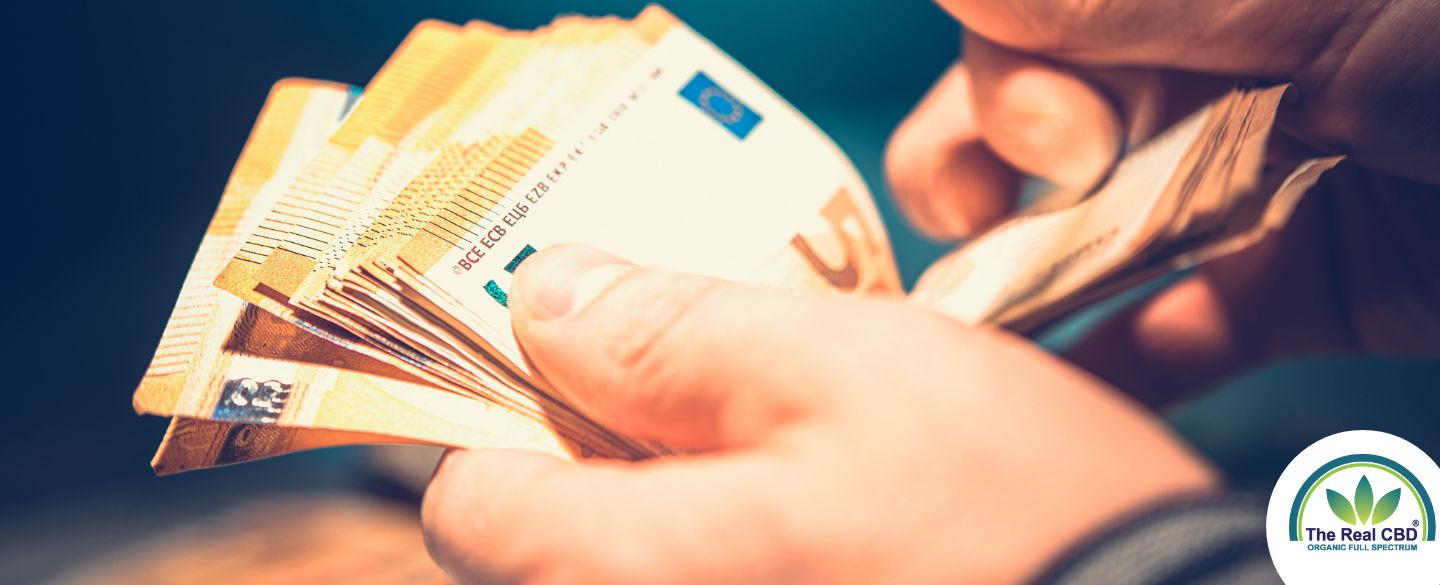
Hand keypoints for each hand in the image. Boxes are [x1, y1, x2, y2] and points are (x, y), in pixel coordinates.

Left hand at [423, 245, 1214, 583]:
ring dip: (684, 496)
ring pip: (637, 569)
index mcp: (637, 573)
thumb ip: (669, 338)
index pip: (473, 501)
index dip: (511, 409)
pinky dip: (742, 543)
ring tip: (791, 450)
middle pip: (549, 548)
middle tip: (716, 388)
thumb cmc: (1009, 513)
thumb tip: (542, 297)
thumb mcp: (841, 371)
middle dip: (604, 452)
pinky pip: (718, 584)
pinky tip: (827, 511)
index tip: (578, 356)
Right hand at [887, 0, 1439, 407]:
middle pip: (1036, 97)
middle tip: (1065, 174)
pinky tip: (1044, 389)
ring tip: (977, 306)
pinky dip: (1110, 360)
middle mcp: (1215, 60)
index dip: (1010, 65)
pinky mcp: (1292, 280)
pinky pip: (1174, 321)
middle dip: (998, 142)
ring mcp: (1250, 171)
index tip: (1061, 129)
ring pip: (1087, 210)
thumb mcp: (1326, 13)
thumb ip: (1140, 0)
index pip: (1037, 12)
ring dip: (1019, 259)